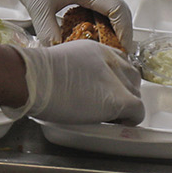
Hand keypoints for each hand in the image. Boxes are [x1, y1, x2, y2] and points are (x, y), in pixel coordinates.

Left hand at [0, 0, 134, 47]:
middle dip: (122, 33)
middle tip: (117, 55)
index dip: (123, 31)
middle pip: (121, 10)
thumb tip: (58, 55)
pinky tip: (96, 35)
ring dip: (114, 28)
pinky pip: (104, 6)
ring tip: (108, 48)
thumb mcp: (38, 8)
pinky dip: (105, 21)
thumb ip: (49, 33)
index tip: (121, 51)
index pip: (117, 9)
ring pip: (114, 8)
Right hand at [15, 38, 143, 124]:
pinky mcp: (120, 99)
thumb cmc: (36, 74)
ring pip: (136, 94)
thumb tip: (71, 84)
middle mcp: (111, 60)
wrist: (34, 79)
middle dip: (124, 92)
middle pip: (132, 77)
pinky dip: (129, 120)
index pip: (119, 61)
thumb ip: (74, 69)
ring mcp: (117, 79)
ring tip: (109, 116)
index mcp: (96, 49)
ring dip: (126, 107)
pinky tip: (114, 123)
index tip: (107, 89)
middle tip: (108, 105)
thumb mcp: (60, 61)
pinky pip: (137, 112)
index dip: (115, 78)